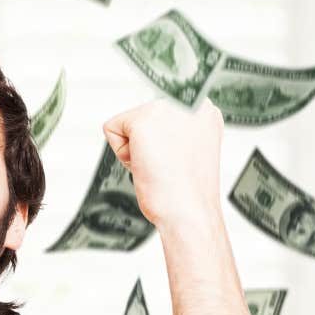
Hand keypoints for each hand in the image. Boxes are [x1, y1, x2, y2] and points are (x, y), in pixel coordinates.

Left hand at [102, 97, 222, 229]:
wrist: (189, 213)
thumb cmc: (188, 192)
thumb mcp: (190, 149)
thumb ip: (176, 131)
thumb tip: (157, 128)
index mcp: (202, 108)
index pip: (161, 117)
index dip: (162, 144)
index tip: (177, 160)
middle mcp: (187, 101)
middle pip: (143, 118)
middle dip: (148, 146)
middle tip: (168, 167)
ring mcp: (166, 107)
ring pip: (129, 124)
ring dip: (137, 150)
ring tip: (160, 167)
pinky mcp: (143, 120)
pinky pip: (112, 129)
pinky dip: (122, 153)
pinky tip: (146, 165)